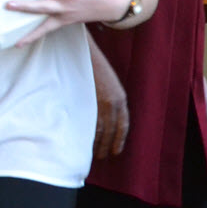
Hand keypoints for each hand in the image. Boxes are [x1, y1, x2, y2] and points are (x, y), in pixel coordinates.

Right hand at [90, 40, 128, 158]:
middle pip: (112, 130)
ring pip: (101, 130)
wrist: (83, 51)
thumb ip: (108, 97)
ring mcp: (101, 102)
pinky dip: (88, 135)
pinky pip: (90, 123)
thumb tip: (102, 114)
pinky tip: (84, 142)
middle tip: (101, 156)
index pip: (123, 125)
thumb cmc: (92, 65)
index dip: (119, 140)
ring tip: (92, 154)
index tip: (115, 151)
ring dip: (97, 144)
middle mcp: (114, 102)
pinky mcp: (89, 101)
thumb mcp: (107, 82)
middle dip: (107, 145)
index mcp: (120, 97)